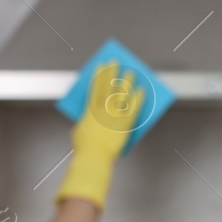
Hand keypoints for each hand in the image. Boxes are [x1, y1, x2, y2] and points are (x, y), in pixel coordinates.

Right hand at [58, 60, 144, 209]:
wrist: (94, 158)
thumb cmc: (85, 147)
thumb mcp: (78, 130)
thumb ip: (84, 120)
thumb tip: (88, 116)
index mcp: (90, 110)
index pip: (94, 87)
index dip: (99, 75)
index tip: (102, 65)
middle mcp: (102, 110)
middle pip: (108, 87)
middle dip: (112, 73)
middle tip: (116, 63)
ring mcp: (114, 117)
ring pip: (122, 95)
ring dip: (127, 82)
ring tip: (131, 72)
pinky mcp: (125, 124)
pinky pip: (134, 108)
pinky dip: (138, 99)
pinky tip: (142, 91)